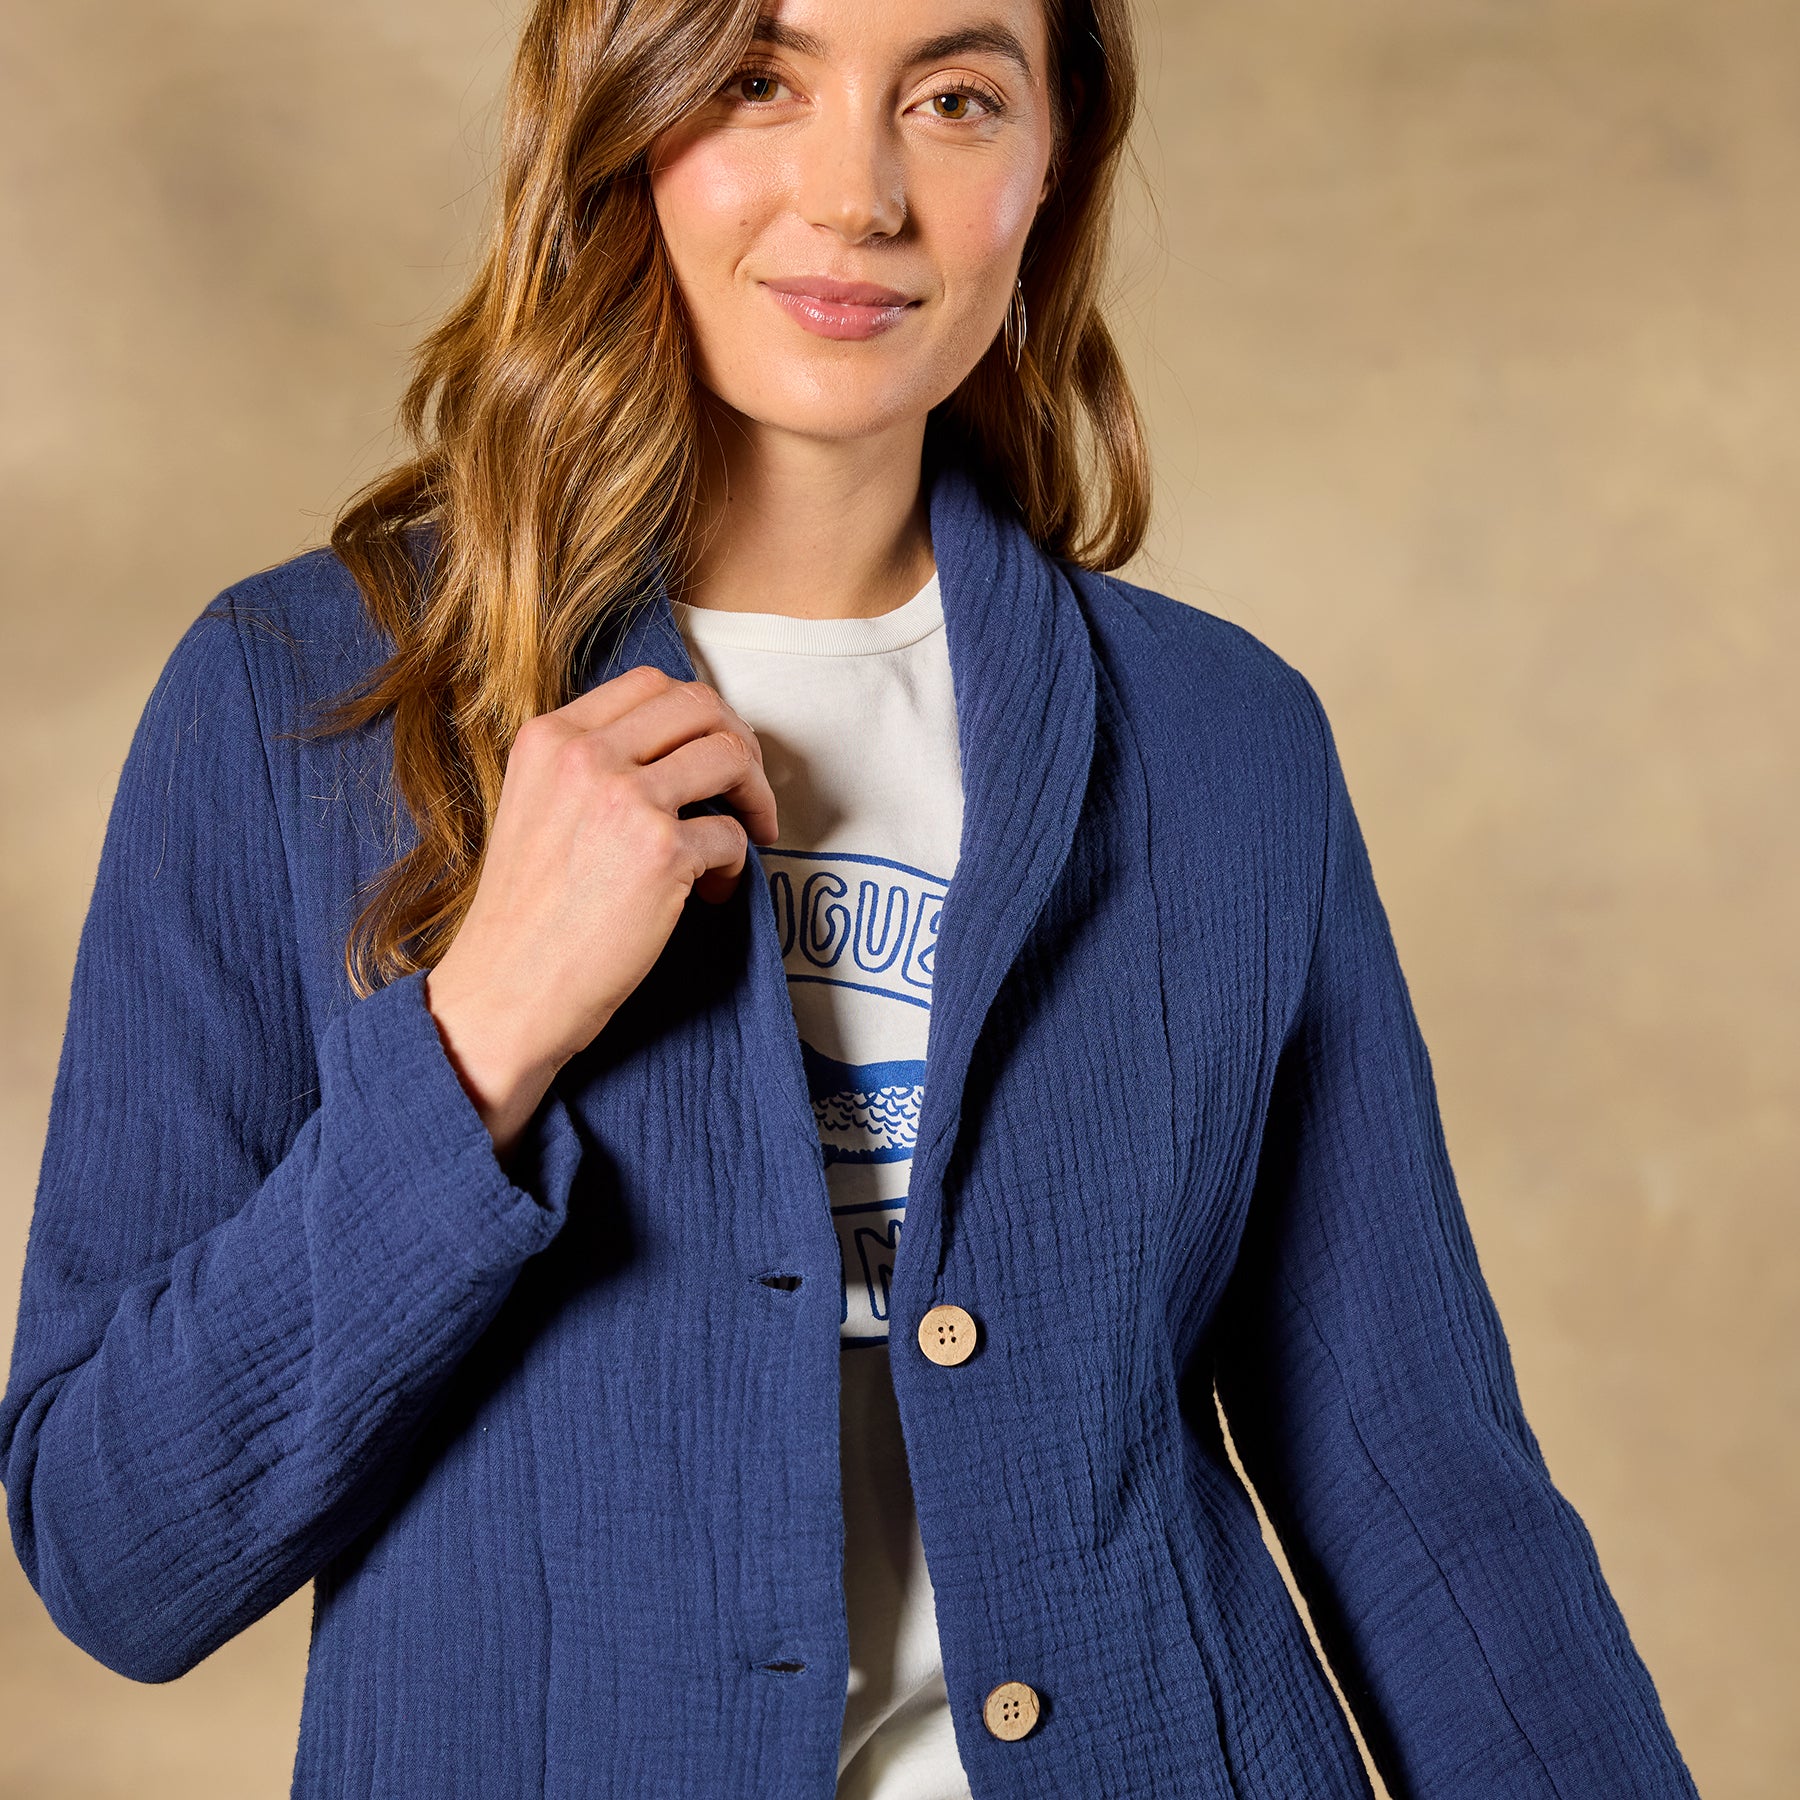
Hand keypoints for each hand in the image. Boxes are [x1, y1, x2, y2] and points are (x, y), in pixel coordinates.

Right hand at [423, 665, 778, 1164]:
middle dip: (738, 743)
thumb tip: (674, 752)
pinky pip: (732, 834)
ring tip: (748, 833)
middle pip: (699, 706)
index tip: (711, 751)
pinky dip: (736, 864)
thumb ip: (589, 767)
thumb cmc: (526, 916)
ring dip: (755, 795)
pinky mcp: (662, 852)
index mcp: (549, 737)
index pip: (648, 685)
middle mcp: (586, 755)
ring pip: (729, 755)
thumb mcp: (535, 807)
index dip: (697, 715)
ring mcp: (625, 799)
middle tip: (746, 788)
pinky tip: (712, 894)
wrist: (505, 992)